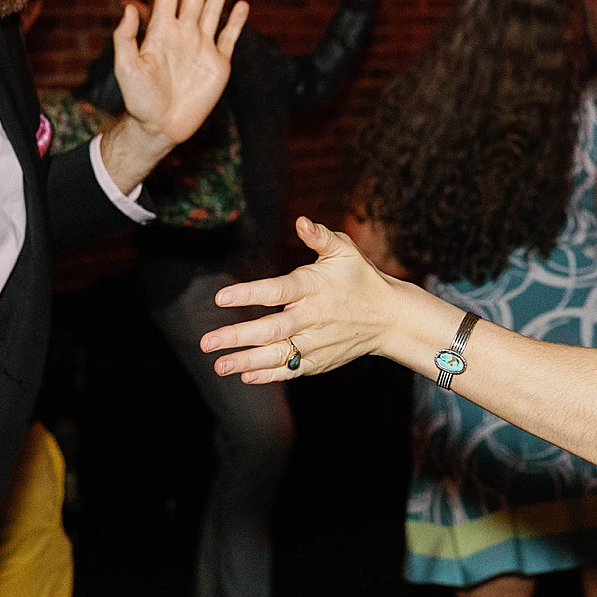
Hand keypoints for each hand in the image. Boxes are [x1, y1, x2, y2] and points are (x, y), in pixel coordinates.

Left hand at [101, 0, 248, 186]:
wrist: (161, 127)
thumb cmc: (139, 99)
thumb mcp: (126, 67)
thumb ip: (126, 38)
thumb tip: (128, 7)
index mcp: (161, 31)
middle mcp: (183, 33)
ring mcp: (202, 47)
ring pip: (214, 10)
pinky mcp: (218, 63)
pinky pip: (229, 37)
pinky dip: (237, 21)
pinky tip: (244, 5)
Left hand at [201, 217, 405, 382]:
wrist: (389, 317)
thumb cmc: (360, 277)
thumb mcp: (344, 250)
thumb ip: (320, 236)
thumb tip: (301, 221)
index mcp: (313, 287)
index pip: (276, 291)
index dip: (248, 294)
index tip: (221, 298)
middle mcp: (312, 317)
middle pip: (271, 329)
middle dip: (237, 336)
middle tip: (207, 341)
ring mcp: (316, 342)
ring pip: (277, 354)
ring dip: (246, 361)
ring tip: (218, 366)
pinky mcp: (320, 360)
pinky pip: (290, 369)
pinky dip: (268, 374)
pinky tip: (244, 375)